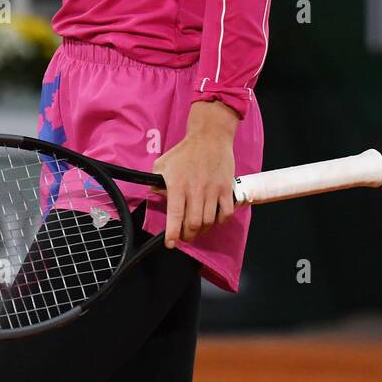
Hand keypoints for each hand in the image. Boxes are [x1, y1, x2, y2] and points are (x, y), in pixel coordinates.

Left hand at [151, 100, 238, 247]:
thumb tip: (154, 196)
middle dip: (187, 235)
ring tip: (197, 227)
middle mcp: (196, 190)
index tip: (170, 244)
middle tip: (184, 235)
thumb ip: (156, 181)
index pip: (175, 215)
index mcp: (178, 185)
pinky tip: (213, 217)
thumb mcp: (162, 163)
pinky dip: (220, 221)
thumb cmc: (185, 151)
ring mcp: (213, 190)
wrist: (210, 137)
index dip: (172, 234)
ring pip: (208, 221)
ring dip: (202, 229)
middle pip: (193, 224)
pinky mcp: (227, 189)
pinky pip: (226, 214)